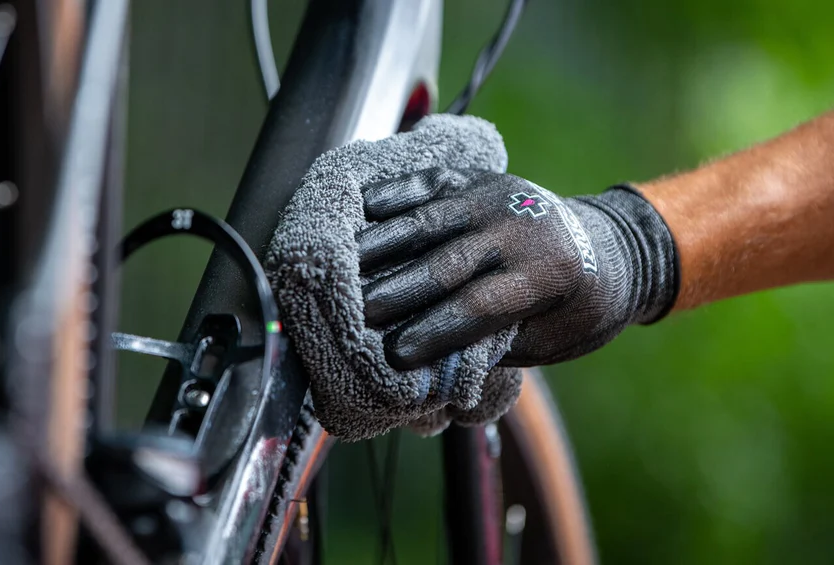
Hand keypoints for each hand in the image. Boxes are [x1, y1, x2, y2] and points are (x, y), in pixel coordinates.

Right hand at [357, 168, 677, 368]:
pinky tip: (360, 210)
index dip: (433, 332)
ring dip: (381, 244)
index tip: (395, 355)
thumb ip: (491, 344)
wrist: (612, 249)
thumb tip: (429, 360)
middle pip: (446, 263)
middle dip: (397, 290)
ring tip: (342, 266)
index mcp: (546, 275)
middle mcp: (520, 228)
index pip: (478, 306)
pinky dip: (392, 196)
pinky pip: (428, 183)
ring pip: (428, 220)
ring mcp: (496, 196)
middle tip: (357, 314)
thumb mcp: (547, 340)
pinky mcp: (478, 178)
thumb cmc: (576, 309)